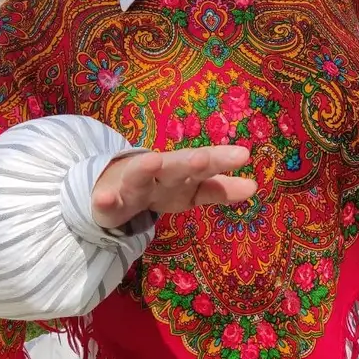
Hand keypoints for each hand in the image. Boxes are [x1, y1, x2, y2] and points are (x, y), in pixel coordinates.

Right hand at [92, 146, 256, 228]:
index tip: (244, 155)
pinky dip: (104, 199)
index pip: (204, 167)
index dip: (222, 161)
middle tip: (204, 158)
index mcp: (181, 174)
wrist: (109, 188)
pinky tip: (104, 198)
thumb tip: (255, 187)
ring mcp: (131, 186)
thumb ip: (219, 189)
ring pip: (138, 177)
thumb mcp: (189, 190)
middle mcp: (158, 175)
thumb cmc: (158, 187)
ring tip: (153, 159)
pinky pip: (107, 203)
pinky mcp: (108, 203)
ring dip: (144, 168)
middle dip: (189, 162)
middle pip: (175, 166)